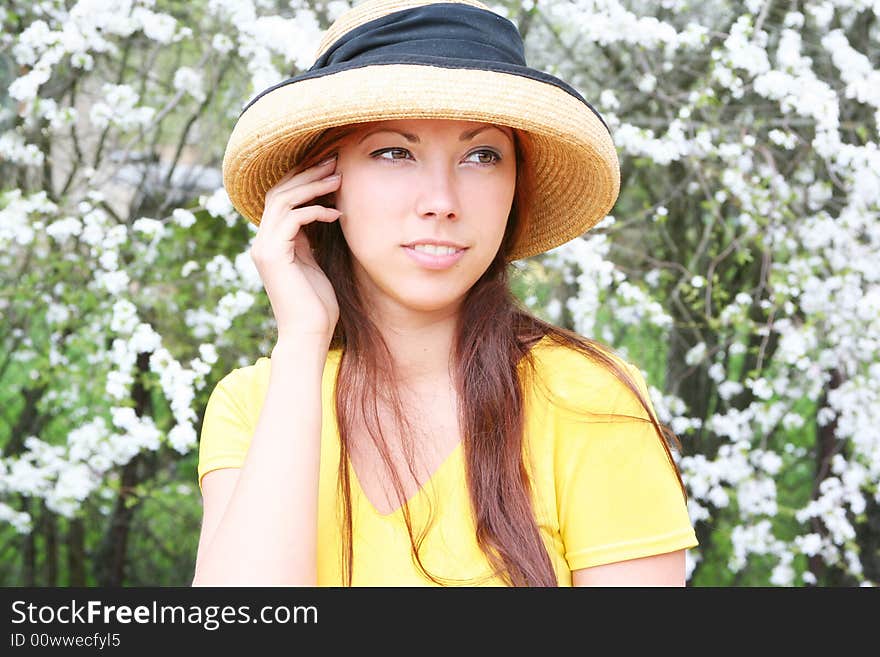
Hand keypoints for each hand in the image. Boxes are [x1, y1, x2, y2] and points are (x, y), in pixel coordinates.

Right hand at [249, 155, 341, 346]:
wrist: (309, 334)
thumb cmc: (317, 304)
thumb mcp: (315, 262)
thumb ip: (312, 238)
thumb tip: (323, 212)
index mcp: (272, 242)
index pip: (282, 197)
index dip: (303, 179)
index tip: (330, 167)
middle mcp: (263, 242)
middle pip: (280, 192)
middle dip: (308, 174)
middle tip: (334, 162)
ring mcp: (264, 248)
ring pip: (284, 200)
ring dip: (312, 186)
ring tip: (339, 179)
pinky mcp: (273, 256)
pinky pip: (293, 219)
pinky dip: (315, 211)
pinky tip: (336, 214)